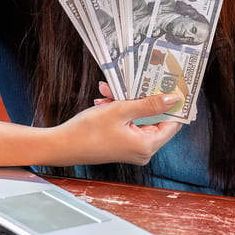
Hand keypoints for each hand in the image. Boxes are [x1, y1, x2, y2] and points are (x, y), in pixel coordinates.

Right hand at [62, 91, 183, 164]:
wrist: (61, 145)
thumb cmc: (88, 131)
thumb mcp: (121, 110)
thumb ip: (149, 104)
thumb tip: (173, 99)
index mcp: (147, 145)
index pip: (173, 123)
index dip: (173, 105)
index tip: (172, 87)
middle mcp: (143, 151)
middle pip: (154, 119)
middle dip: (142, 99)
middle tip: (135, 83)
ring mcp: (132, 149)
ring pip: (139, 119)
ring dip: (126, 102)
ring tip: (110, 92)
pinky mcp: (122, 145)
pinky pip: (128, 124)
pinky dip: (119, 111)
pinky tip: (105, 101)